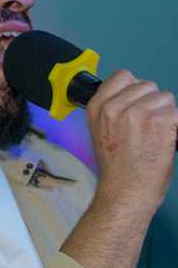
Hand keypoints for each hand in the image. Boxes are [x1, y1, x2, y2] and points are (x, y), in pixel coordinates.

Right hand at [87, 70, 175, 213]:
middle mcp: (115, 106)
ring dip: (166, 115)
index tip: (137, 106)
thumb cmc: (117, 167)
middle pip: (148, 85)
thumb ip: (112, 110)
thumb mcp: (100, 132)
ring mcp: (138, 112)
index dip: (134, 90)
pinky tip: (166, 140)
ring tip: (156, 135)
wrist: (126, 190)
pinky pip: (176, 113)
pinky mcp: (160, 121)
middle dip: (152, 103)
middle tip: (148, 127)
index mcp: (97, 107)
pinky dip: (176, 126)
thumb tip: (134, 98)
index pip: (123, 76)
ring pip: (165, 98)